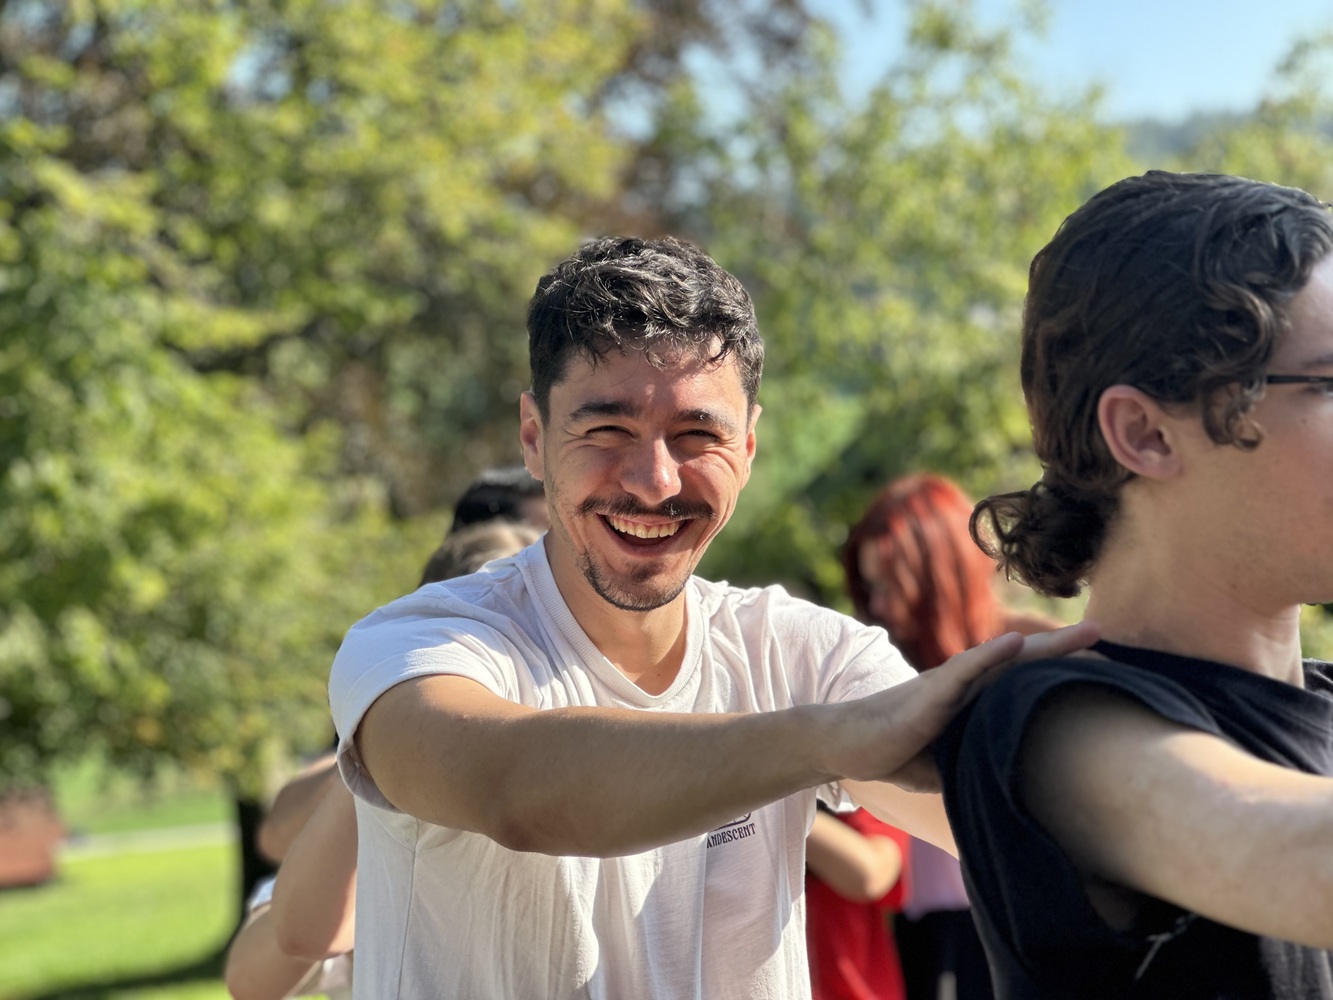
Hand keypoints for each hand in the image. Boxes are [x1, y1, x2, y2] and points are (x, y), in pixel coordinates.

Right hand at [824, 620, 1099, 791]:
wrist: (842, 745)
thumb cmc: (891, 751)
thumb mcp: (946, 764)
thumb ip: (978, 764)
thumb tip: (1018, 792)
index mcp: (971, 701)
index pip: (1021, 680)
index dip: (1056, 670)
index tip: (1100, 662)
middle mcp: (964, 685)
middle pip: (1022, 661)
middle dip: (1064, 647)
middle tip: (1103, 630)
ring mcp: (946, 687)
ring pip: (1002, 659)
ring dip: (1044, 645)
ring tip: (1082, 633)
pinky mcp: (926, 696)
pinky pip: (962, 672)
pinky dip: (990, 656)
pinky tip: (1014, 643)